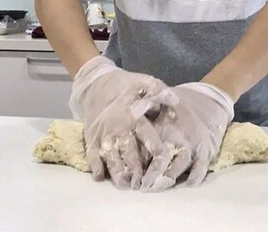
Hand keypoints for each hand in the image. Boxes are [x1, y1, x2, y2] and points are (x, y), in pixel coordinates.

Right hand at [69, 56, 174, 188]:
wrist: (96, 83)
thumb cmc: (125, 85)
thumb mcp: (145, 82)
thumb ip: (161, 92)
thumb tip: (175, 101)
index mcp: (134, 116)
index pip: (148, 138)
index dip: (157, 152)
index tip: (164, 164)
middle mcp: (118, 128)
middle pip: (129, 154)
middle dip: (137, 171)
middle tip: (144, 185)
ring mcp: (103, 134)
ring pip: (111, 158)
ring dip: (118, 174)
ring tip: (126, 185)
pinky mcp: (91, 138)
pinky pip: (92, 156)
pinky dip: (96, 168)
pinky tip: (101, 178)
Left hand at [133, 82, 233, 191]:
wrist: (211, 98)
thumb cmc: (181, 102)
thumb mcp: (161, 99)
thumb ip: (146, 106)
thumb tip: (132, 110)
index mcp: (163, 124)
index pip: (146, 146)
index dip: (137, 162)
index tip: (131, 174)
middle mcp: (177, 135)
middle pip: (161, 160)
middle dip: (151, 176)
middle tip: (143, 187)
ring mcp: (193, 144)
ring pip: (178, 166)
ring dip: (168, 179)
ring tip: (159, 187)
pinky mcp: (206, 150)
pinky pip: (199, 170)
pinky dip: (191, 179)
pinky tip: (184, 184)